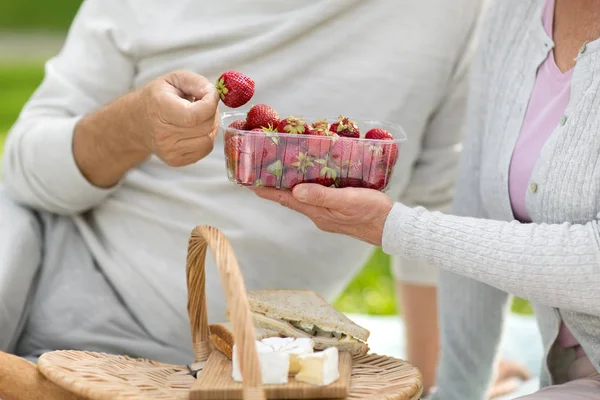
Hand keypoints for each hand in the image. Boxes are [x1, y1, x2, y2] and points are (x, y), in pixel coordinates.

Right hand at [134, 70, 219, 166]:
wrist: (139, 121)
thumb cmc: (159, 97)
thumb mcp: (175, 79)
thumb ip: (196, 83)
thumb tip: (213, 95)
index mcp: (161, 109)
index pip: (196, 115)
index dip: (210, 103)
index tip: (211, 95)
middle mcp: (163, 134)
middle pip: (206, 127)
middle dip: (211, 113)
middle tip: (203, 105)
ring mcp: (169, 151)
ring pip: (208, 140)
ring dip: (210, 127)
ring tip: (198, 118)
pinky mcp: (175, 161)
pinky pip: (205, 150)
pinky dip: (205, 138)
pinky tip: (194, 130)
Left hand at [252, 184, 393, 245]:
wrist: (392, 228)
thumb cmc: (372, 212)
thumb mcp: (347, 200)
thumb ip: (322, 196)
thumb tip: (295, 190)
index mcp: (318, 212)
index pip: (286, 199)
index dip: (267, 191)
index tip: (248, 182)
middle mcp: (319, 215)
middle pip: (291, 199)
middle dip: (275, 186)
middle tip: (261, 171)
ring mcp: (328, 214)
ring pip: (304, 198)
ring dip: (290, 186)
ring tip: (280, 172)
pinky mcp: (339, 211)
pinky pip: (317, 197)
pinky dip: (308, 187)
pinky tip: (312, 179)